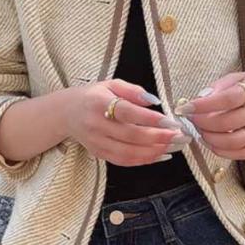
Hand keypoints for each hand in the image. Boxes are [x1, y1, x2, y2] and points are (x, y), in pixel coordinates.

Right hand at [63, 79, 190, 165]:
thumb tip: (155, 102)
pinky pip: (123, 161)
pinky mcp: (98, 153)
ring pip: (128, 152)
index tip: (171, 121)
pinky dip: (143, 160)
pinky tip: (160, 155)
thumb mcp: (111, 84)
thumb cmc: (93, 96)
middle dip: (158, 138)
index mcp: (99, 102)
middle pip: (131, 136)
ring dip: (154, 151)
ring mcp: (96, 142)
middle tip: (179, 136)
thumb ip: (133, 91)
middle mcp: (96, 124)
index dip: (150, 119)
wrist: (65, 113)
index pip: (127, 112)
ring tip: (174, 146)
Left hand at [175, 72, 244, 159]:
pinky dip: (222, 151)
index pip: (229, 99)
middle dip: (204, 123)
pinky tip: (211, 142)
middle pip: (230, 122)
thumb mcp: (237, 77)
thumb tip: (198, 100)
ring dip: (212, 139)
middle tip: (192, 119)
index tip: (187, 107)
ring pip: (236, 141)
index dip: (205, 105)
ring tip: (201, 131)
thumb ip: (218, 87)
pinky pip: (242, 153)